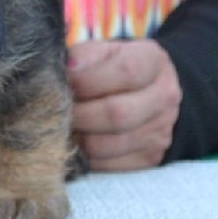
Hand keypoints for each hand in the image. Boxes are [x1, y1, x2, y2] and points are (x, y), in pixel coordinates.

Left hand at [68, 39, 180, 170]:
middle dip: (77, 114)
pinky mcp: (149, 158)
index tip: (63, 80)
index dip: (88, 79)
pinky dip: (83, 157)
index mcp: (153, 61)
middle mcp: (164, 97)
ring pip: (107, 145)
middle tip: (53, 111)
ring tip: (59, 127)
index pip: (126, 71)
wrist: (148, 93)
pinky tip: (73, 142)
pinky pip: (107, 166)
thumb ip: (83, 56)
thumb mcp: (103, 51)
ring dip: (75, 139)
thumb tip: (65, 70)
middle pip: (117, 114)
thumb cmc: (113, 67)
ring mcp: (159, 131)